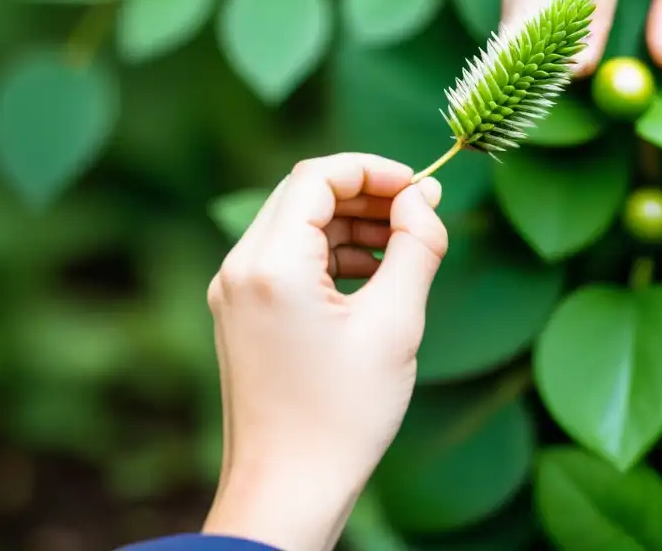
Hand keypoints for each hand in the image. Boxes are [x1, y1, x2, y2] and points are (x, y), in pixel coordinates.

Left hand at [202, 154, 447, 550]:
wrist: (288, 491)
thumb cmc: (343, 414)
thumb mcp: (395, 323)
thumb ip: (416, 247)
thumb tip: (426, 197)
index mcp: (270, 265)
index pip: (318, 176)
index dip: (374, 170)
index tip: (421, 188)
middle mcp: (240, 268)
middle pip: (304, 196)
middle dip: (366, 195)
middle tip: (420, 213)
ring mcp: (235, 292)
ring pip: (296, 225)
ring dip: (351, 224)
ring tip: (404, 246)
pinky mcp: (241, 314)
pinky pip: (287, 260)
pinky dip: (330, 254)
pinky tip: (373, 274)